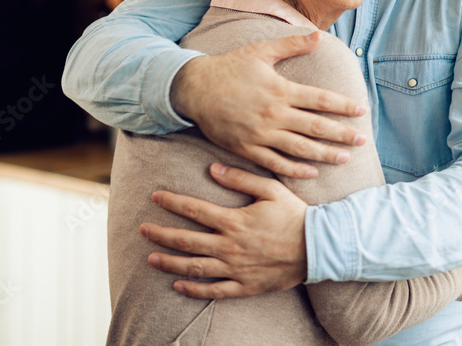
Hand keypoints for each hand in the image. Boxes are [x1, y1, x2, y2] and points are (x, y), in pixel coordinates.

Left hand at [141, 164, 307, 299]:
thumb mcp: (271, 189)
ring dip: (170, 263)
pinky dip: (194, 290)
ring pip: (195, 267)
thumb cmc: (295, 215)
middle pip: (186, 240)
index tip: (155, 197)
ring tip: (151, 258)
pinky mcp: (245, 286)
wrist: (318, 247)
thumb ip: (240, 178)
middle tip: (142, 229)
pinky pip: (214, 291)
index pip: (195, 210)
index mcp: (234, 221)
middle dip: (161, 234)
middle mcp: (230, 246)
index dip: (172, 202)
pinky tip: (178, 286)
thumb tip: (213, 169)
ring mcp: (236, 269)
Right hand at [171, 32, 365, 177]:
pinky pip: (275, 163)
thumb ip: (292, 45)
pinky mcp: (246, 148)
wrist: (193, 88)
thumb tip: (318, 36)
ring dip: (325, 154)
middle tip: (362, 139)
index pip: (320, 100)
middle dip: (342, 134)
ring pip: (299, 148)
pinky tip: (311, 172)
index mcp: (280, 90)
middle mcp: (273, 114)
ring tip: (345, 158)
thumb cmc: (229, 66)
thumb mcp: (261, 51)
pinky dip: (295, 169)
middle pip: (315, 127)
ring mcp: (260, 134)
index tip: (361, 110)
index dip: (343, 106)